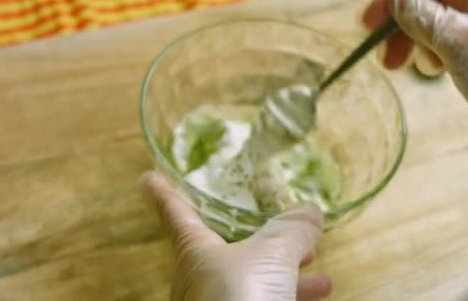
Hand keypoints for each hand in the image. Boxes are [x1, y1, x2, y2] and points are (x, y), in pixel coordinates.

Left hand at [142, 172, 331, 300]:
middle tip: (280, 226)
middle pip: (225, 249)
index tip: (149, 179)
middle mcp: (201, 279)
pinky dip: (290, 294)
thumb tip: (309, 211)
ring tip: (315, 261)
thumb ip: (290, 231)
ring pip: (252, 280)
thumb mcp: (271, 255)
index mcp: (195, 252)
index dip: (165, 194)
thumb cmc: (239, 297)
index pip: (176, 214)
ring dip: (284, 269)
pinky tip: (318, 291)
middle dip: (258, 238)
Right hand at [362, 0, 467, 167]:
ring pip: (433, 26)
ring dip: (414, 44)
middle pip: (427, 4)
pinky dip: (430, 56)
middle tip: (385, 58)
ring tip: (408, 68)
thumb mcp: (456, 42)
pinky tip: (434, 72)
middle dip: (401, 27)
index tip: (368, 23)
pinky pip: (445, 45)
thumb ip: (422, 16)